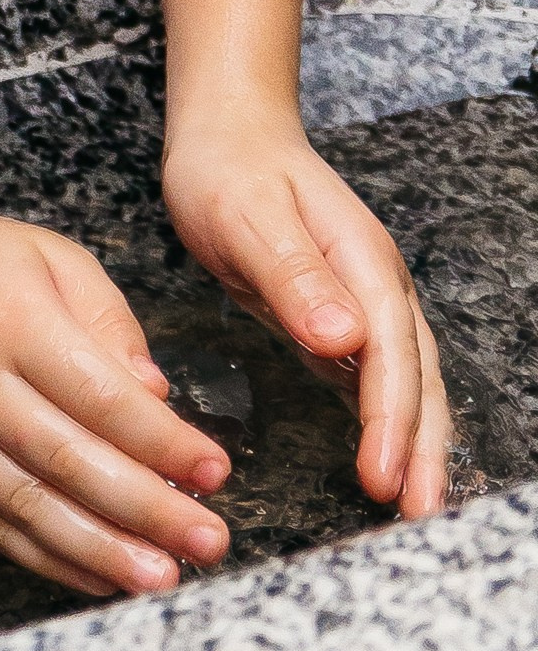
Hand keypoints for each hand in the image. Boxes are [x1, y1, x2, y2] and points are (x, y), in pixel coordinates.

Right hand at [0, 196, 233, 597]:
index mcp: (11, 321)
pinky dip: (48, 558)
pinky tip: (99, 576)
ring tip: (160, 577)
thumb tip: (157, 396)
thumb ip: (112, 326)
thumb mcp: (56, 260)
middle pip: (69, 461)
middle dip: (148, 510)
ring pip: (29, 507)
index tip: (215, 471)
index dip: (163, 442)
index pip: (100, 397)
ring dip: (101, 550)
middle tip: (207, 541)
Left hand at [162, 102, 450, 518]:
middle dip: (422, 448)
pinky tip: (385, 467)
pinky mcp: (340, 322)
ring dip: (414, 445)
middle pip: (414, 378)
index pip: (389, 352)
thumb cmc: (231, 171)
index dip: (391, 417)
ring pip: (403, 386)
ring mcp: (364, 306)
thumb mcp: (249, 217)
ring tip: (414, 507)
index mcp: (362, 265)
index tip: (384, 474)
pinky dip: (387, 426)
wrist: (229, 137)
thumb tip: (346, 337)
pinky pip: (374, 382)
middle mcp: (375, 289)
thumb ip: (296, 278)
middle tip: (419, 513)